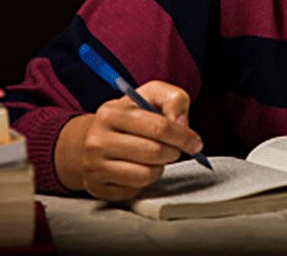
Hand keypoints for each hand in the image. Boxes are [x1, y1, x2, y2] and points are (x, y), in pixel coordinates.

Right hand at [54, 80, 203, 200]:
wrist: (92, 139)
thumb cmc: (130, 116)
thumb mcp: (150, 95)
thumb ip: (173, 99)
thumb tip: (183, 123)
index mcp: (111, 113)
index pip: (159, 127)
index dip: (183, 136)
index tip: (195, 142)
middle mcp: (98, 140)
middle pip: (154, 152)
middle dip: (173, 152)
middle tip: (175, 150)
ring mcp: (94, 166)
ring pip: (146, 175)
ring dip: (160, 168)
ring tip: (155, 158)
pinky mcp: (97, 187)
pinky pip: (135, 190)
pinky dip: (145, 181)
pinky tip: (140, 168)